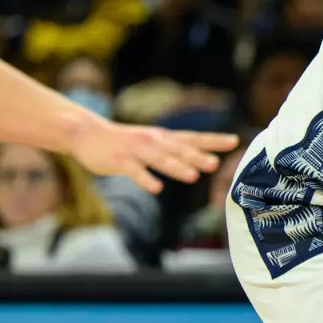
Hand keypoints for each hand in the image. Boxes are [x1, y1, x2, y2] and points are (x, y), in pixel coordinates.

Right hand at [72, 119, 239, 194]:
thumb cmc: (123, 140)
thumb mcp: (151, 141)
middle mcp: (153, 142)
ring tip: (193, 176)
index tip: (235, 141)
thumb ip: (173, 150)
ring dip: (176, 167)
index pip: (194, 138)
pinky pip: (135, 172)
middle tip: (215, 164)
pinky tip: (156, 189)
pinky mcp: (120, 161)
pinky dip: (146, 180)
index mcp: (163, 138)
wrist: (87, 133)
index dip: (214, 140)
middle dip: (197, 156)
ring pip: (160, 160)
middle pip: (180, 149)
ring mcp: (136, 151)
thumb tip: (199, 161)